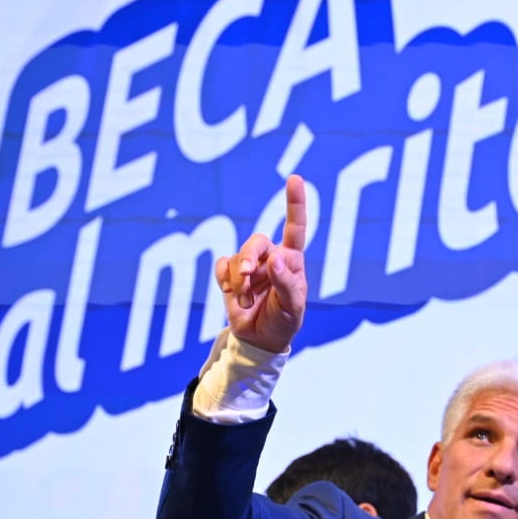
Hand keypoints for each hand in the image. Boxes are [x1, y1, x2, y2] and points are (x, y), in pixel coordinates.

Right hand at [214, 174, 307, 352]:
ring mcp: (250, 264)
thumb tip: (275, 258)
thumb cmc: (283, 322)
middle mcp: (271, 257)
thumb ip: (285, 282)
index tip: (295, 179)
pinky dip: (225, 281)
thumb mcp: (292, 308)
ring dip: (239, 281)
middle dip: (249, 258)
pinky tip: (233, 295)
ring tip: (246, 301)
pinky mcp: (231, 274)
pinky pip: (222, 265)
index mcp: (291, 260)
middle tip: (248, 277)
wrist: (260, 340)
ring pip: (237, 257)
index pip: (295, 227)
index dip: (295, 203)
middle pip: (256, 241)